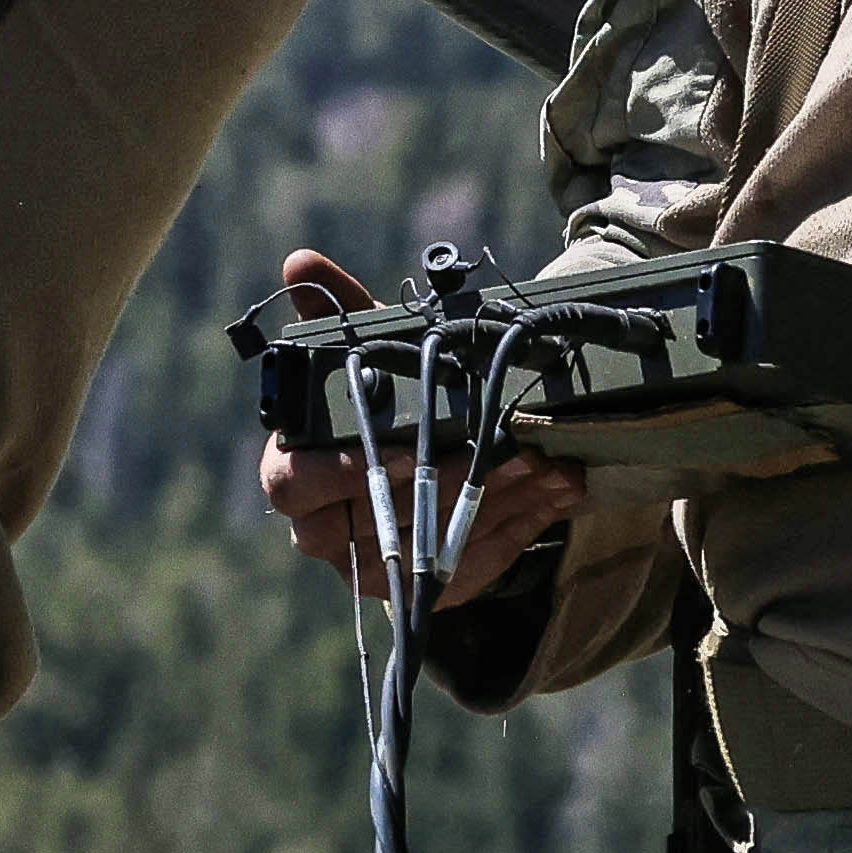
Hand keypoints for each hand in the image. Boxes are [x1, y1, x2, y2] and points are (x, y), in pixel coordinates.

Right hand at [247, 248, 588, 601]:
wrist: (414, 468)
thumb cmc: (377, 406)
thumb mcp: (362, 356)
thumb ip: (337, 313)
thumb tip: (299, 262)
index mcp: (291, 474)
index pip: (294, 485)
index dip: (347, 472)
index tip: (411, 447)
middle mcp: (321, 532)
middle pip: (381, 519)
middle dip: (457, 481)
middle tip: (517, 448)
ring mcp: (371, 570)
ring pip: (434, 546)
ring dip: (502, 502)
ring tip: (554, 463)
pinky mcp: (421, 591)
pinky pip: (470, 569)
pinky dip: (521, 527)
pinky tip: (560, 490)